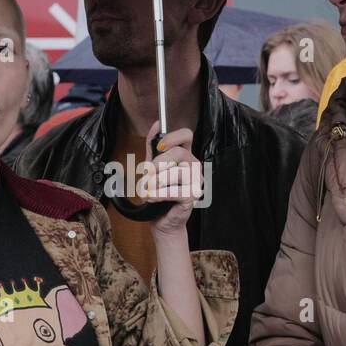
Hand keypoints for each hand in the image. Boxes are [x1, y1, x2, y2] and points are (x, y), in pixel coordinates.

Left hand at [141, 122, 203, 236]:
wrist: (162, 221)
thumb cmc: (158, 194)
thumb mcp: (151, 167)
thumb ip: (153, 146)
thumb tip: (156, 124)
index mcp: (185, 155)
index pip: (186, 135)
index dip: (172, 137)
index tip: (159, 148)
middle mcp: (193, 165)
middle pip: (177, 153)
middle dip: (158, 165)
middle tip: (150, 176)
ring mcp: (196, 181)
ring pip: (174, 172)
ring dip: (155, 183)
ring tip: (150, 190)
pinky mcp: (193, 196)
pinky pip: (172, 191)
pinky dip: (158, 195)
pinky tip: (153, 198)